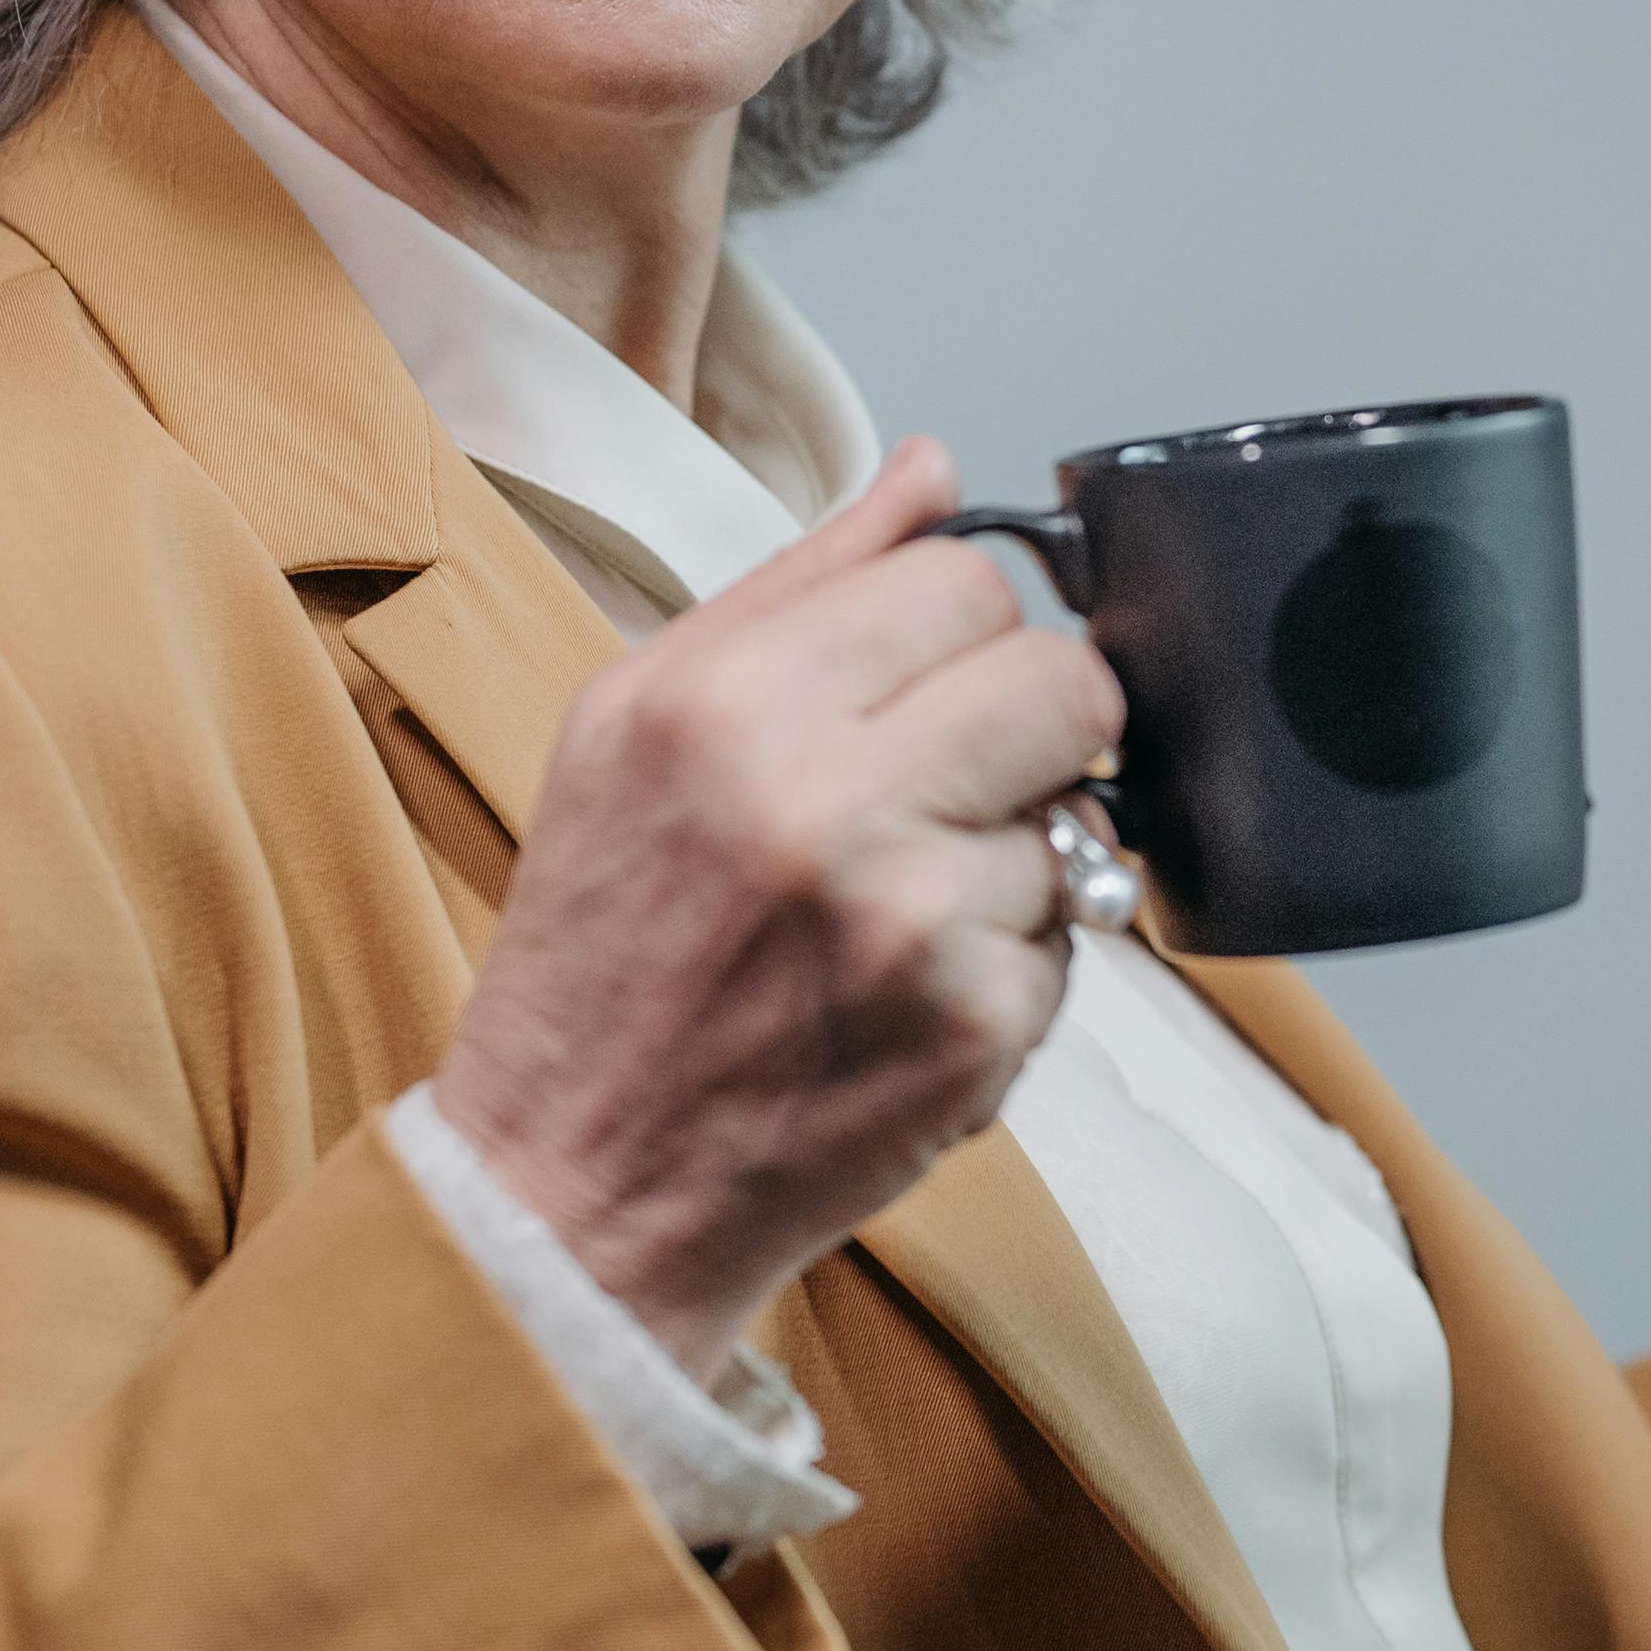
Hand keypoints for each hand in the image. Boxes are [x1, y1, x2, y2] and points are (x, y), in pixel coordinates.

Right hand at [428, 436, 1123, 1378]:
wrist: (572, 1183)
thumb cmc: (606, 939)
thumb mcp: (637, 722)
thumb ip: (802, 582)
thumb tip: (931, 467)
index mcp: (728, 701)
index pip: (967, 580)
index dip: (963, 633)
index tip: (924, 690)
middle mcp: (824, 800)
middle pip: (1066, 681)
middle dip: (1034, 726)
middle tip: (957, 784)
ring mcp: (912, 922)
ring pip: (1079, 818)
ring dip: (1012, 859)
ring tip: (894, 912)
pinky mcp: (975, 1030)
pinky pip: (1069, 946)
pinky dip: (1008, 969)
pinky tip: (905, 997)